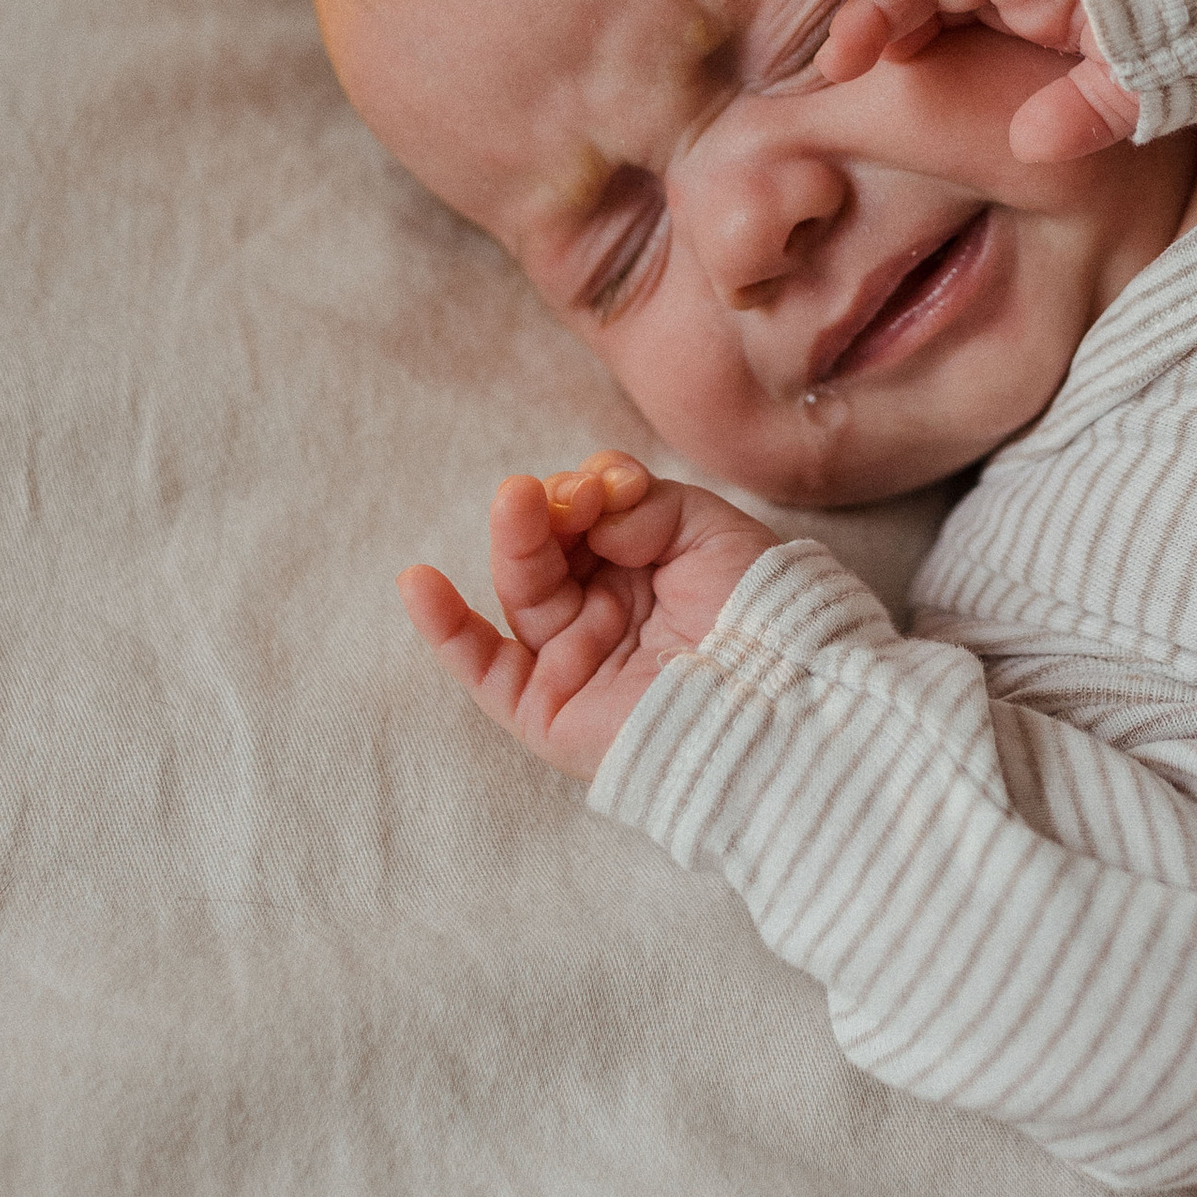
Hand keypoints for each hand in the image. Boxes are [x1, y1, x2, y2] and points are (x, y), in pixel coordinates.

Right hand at [398, 455, 778, 782]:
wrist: (778, 706)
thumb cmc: (759, 617)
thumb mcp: (711, 530)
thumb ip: (643, 502)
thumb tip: (587, 506)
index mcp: (646, 570)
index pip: (591, 515)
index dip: (591, 488)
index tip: (611, 485)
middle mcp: (606, 612)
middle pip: (551, 548)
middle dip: (549, 511)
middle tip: (562, 496)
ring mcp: (574, 660)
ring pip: (523, 591)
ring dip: (513, 542)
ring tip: (516, 502)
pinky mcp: (548, 710)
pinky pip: (483, 669)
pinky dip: (444, 628)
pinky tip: (418, 582)